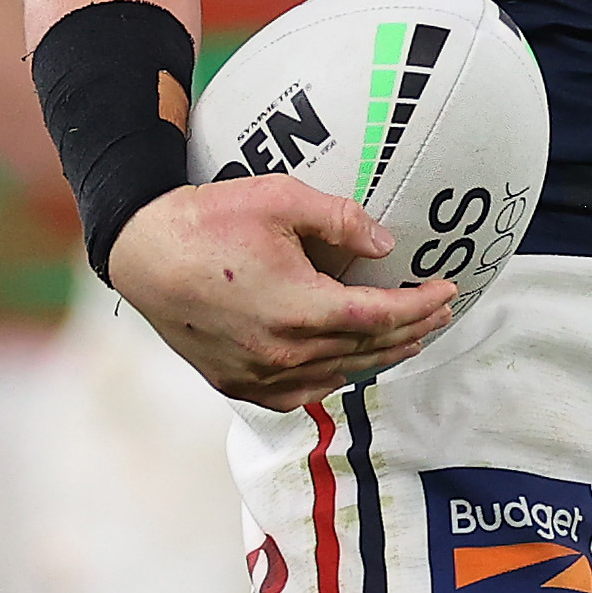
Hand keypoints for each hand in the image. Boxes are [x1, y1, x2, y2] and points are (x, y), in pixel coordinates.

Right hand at [109, 175, 455, 408]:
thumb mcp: (280, 200)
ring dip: (378, 357)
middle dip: (411, 330)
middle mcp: (282, 354)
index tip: (449, 290)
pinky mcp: (235, 382)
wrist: (142, 253)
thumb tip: (385, 246)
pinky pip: (298, 392)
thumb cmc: (209, 221)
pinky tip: (345, 365)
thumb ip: (341, 221)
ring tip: (407, 338)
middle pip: (366, 349)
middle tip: (440, 312)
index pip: (380, 318)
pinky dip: (330, 378)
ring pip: (337, 374)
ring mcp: (257, 375)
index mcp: (299, 310)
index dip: (421, 306)